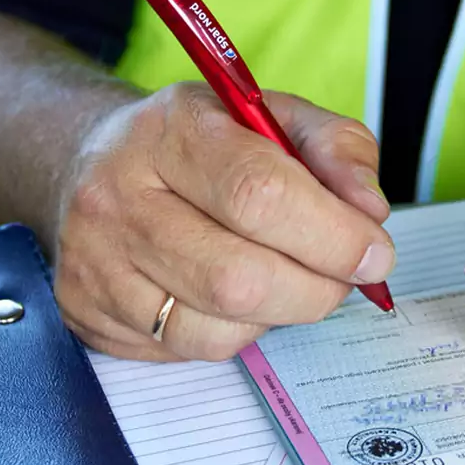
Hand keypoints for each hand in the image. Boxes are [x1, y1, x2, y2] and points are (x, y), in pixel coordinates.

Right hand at [51, 83, 392, 360]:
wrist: (92, 163)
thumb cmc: (199, 141)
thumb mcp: (272, 115)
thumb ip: (336, 149)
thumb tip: (368, 212)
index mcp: (173, 129)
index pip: (259, 193)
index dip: (333, 234)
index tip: (374, 252)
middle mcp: (120, 195)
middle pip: (239, 277)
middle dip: (317, 287)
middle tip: (345, 275)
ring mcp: (97, 260)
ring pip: (217, 326)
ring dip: (280, 313)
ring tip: (291, 278)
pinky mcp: (90, 311)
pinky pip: (189, 349)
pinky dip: (236, 332)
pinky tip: (240, 297)